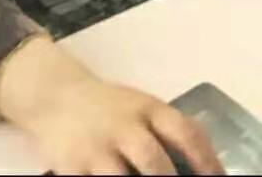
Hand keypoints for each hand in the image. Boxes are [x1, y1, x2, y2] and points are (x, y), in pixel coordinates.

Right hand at [0, 36, 222, 174]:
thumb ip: (167, 129)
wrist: (54, 95)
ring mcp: (96, 148)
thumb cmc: (108, 107)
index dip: (207, 161)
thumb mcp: (140, 106)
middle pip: (153, 161)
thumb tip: (208, 166)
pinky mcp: (72, 167)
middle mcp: (122, 126)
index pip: (184, 132)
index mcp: (146, 108)